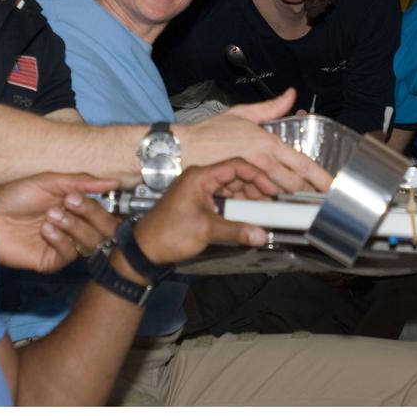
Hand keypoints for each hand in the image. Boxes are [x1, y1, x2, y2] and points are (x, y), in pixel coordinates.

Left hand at [0, 172, 119, 272]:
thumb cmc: (14, 195)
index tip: (79, 196)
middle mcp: (74, 226)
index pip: (105, 212)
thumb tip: (113, 182)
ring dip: (74, 226)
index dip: (98, 206)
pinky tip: (45, 229)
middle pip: (104, 230)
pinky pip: (70, 254)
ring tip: (52, 215)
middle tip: (69, 203)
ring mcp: (63, 245)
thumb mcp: (50, 181)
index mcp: (77, 207)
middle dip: (90, 215)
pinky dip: (60, 239)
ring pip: (90, 242)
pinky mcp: (51, 261)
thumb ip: (82, 182)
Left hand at [132, 159, 279, 264]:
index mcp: (199, 176)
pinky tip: (248, 215)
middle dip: (255, 188)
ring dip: (248, 197)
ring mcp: (198, 189)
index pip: (235, 165)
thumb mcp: (206, 231)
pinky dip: (237, 205)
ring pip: (231, 187)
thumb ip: (236, 231)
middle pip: (235, 175)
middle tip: (272, 201)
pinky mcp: (198, 201)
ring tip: (264, 209)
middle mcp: (199, 178)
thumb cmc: (167, 234)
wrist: (145, 249)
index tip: (272, 189)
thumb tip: (261, 234)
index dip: (257, 176)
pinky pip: (223, 198)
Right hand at [177, 88, 332, 192]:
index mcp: (268, 144)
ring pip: (279, 196)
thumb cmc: (210, 132)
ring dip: (288, 199)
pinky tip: (269, 202)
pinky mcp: (240, 192)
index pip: (303, 164)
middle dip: (308, 193)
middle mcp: (263, 163)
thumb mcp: (242, 113)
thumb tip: (291, 94)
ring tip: (297, 202)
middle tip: (318, 197)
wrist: (184, 150)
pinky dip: (266, 202)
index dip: (321, 178)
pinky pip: (259, 202)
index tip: (334, 186)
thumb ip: (271, 107)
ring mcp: (252, 180)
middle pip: (295, 185)